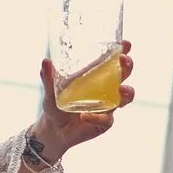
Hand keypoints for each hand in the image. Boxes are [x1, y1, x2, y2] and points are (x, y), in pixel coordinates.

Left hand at [34, 41, 134, 159]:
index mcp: (96, 77)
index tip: (126, 43)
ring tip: (121, 90)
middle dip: (127, 67)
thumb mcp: (50, 91)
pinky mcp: (104, 122)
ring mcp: (108, 106)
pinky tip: (84, 116)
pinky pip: (106, 120)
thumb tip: (45, 62)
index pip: (113, 61)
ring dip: (126, 93)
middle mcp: (106, 90)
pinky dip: (96, 117)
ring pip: (125, 98)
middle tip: (124, 61)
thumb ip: (48, 78)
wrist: (54, 129)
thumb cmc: (55, 104)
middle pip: (124, 76)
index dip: (122, 51)